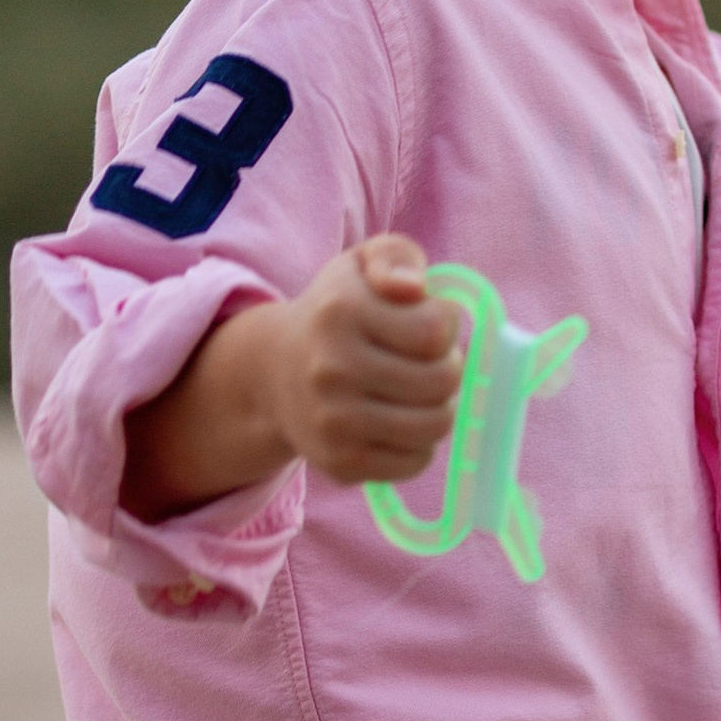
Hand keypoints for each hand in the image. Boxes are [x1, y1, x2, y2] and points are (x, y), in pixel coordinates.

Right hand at [252, 237, 467, 483]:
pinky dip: (418, 444)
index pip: (435, 330)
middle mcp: (332, 369)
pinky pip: (415, 462)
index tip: (427, 323)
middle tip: (426, 363)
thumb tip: (412, 288)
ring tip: (417, 393)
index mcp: (341, 312)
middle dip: (447, 368)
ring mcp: (334, 422)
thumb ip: (396, 257)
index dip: (445, 325)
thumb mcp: (360, 264)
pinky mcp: (341, 463)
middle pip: (442, 380)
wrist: (273, 374)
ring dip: (438, 407)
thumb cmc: (336, 313)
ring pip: (435, 424)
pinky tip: (397, 423)